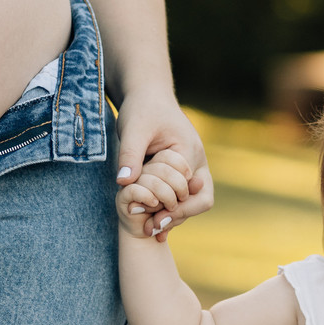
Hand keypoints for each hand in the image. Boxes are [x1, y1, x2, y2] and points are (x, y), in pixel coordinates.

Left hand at [115, 93, 212, 238]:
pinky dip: (168, 208)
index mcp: (189, 153)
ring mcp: (192, 168)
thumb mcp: (132, 130)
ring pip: (191, 201)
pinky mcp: (181, 171)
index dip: (174, 210)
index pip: (192, 192)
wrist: (148, 95)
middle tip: (152, 230)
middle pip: (200, 201)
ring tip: (148, 229)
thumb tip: (123, 183)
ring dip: (172, 215)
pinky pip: (181, 194)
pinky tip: (150, 222)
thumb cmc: (141, 109)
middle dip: (177, 217)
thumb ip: (129, 156)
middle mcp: (197, 163)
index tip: (152, 222)